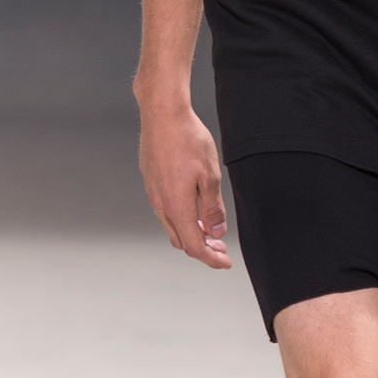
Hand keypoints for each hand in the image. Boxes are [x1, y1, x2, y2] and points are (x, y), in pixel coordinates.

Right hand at [136, 92, 231, 267]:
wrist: (162, 114)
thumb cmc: (188, 141)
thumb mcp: (210, 176)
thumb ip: (212, 208)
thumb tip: (215, 232)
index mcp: (177, 207)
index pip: (195, 246)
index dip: (212, 259)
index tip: (226, 263)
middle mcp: (161, 205)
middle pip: (182, 240)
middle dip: (203, 249)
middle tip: (222, 248)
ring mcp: (154, 193)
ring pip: (172, 226)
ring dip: (192, 233)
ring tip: (210, 230)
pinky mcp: (151, 182)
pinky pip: (166, 211)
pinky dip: (182, 219)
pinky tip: (194, 208)